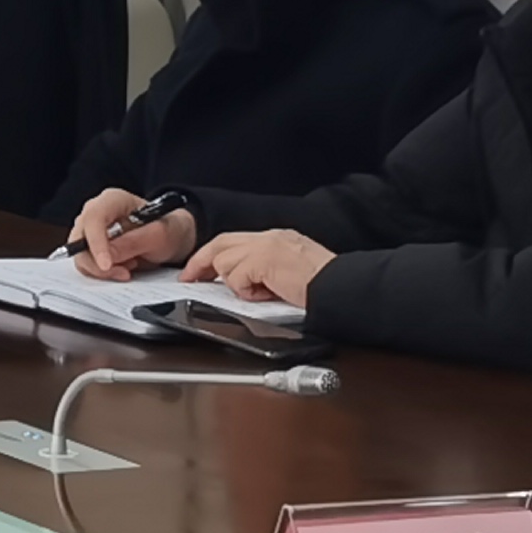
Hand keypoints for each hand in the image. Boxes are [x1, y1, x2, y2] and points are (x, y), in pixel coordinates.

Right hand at [68, 189, 193, 277]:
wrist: (173, 239)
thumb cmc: (168, 230)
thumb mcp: (159, 235)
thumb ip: (133, 243)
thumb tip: (108, 256)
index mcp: (113, 200)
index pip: (94, 218)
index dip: (96, 242)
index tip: (106, 265)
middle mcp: (96, 213)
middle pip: (80, 238)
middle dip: (97, 262)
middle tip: (123, 273)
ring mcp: (91, 231)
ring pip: (80, 255)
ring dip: (102, 270)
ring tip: (129, 269)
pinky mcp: (92, 249)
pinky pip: (86, 265)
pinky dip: (102, 274)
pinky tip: (123, 269)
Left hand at [189, 228, 337, 305]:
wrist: (343, 286)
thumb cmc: (324, 285)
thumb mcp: (290, 271)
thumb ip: (266, 270)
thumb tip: (242, 283)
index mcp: (276, 238)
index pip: (234, 241)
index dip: (212, 255)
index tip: (198, 270)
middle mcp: (269, 237)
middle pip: (220, 243)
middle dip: (199, 262)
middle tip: (189, 279)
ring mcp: (265, 246)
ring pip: (225, 261)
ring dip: (235, 282)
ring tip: (260, 294)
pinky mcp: (263, 260)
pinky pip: (236, 276)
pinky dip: (246, 290)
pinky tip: (267, 295)